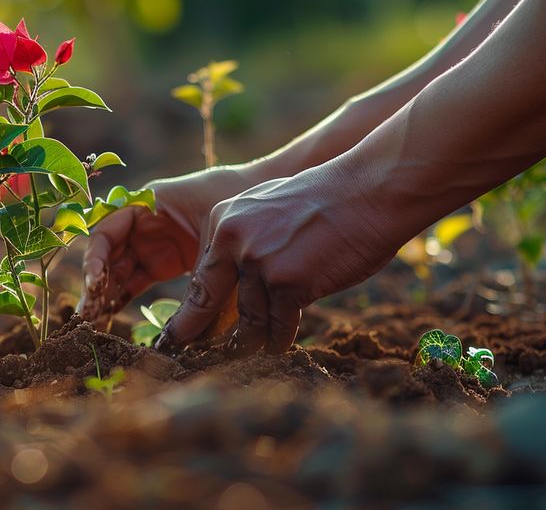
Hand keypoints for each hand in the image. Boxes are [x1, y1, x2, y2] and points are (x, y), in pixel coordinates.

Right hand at [78, 167, 258, 325]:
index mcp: (147, 204)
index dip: (96, 256)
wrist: (267, 205)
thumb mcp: (217, 242)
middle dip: (96, 284)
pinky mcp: (164, 263)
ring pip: (117, 271)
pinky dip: (123, 298)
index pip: (107, 230)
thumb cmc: (238, 205)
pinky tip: (111, 319)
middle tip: (87, 317)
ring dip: (105, 295)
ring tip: (95, 325)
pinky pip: (135, 281)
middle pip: (107, 255)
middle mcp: (142, 224)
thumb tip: (182, 331)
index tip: (95, 284)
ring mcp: (152, 244)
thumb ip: (197, 281)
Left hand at [156, 163, 398, 354]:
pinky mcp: (287, 283)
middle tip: (184, 354)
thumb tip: (226, 288)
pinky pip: (278, 325)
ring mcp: (259, 262)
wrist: (368, 191)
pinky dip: (280, 339)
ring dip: (251, 341)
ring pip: (248, 320)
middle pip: (205, 301)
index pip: (199, 277)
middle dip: (196, 334)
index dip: (189, 311)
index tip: (177, 333)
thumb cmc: (324, 202)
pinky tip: (280, 346)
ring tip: (248, 353)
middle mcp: (233, 241)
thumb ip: (242, 244)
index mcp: (222, 221)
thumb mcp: (266, 211)